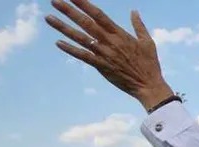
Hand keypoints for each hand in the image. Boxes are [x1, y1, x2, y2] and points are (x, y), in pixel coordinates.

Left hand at [46, 0, 173, 110]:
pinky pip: (83, 56)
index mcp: (119, 34)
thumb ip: (139, 25)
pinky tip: (58, 42)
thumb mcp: (148, 42)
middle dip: (69, 11)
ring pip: (80, 38)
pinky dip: (70, 49)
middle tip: (54, 1)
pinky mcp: (101, 67)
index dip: (84, 4)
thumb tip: (134, 11)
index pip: (98, 14)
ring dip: (63, 27)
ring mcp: (104, 54)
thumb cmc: (150, 64)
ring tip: (49, 18)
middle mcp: (109, 42)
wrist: (148, 85)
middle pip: (85, 23)